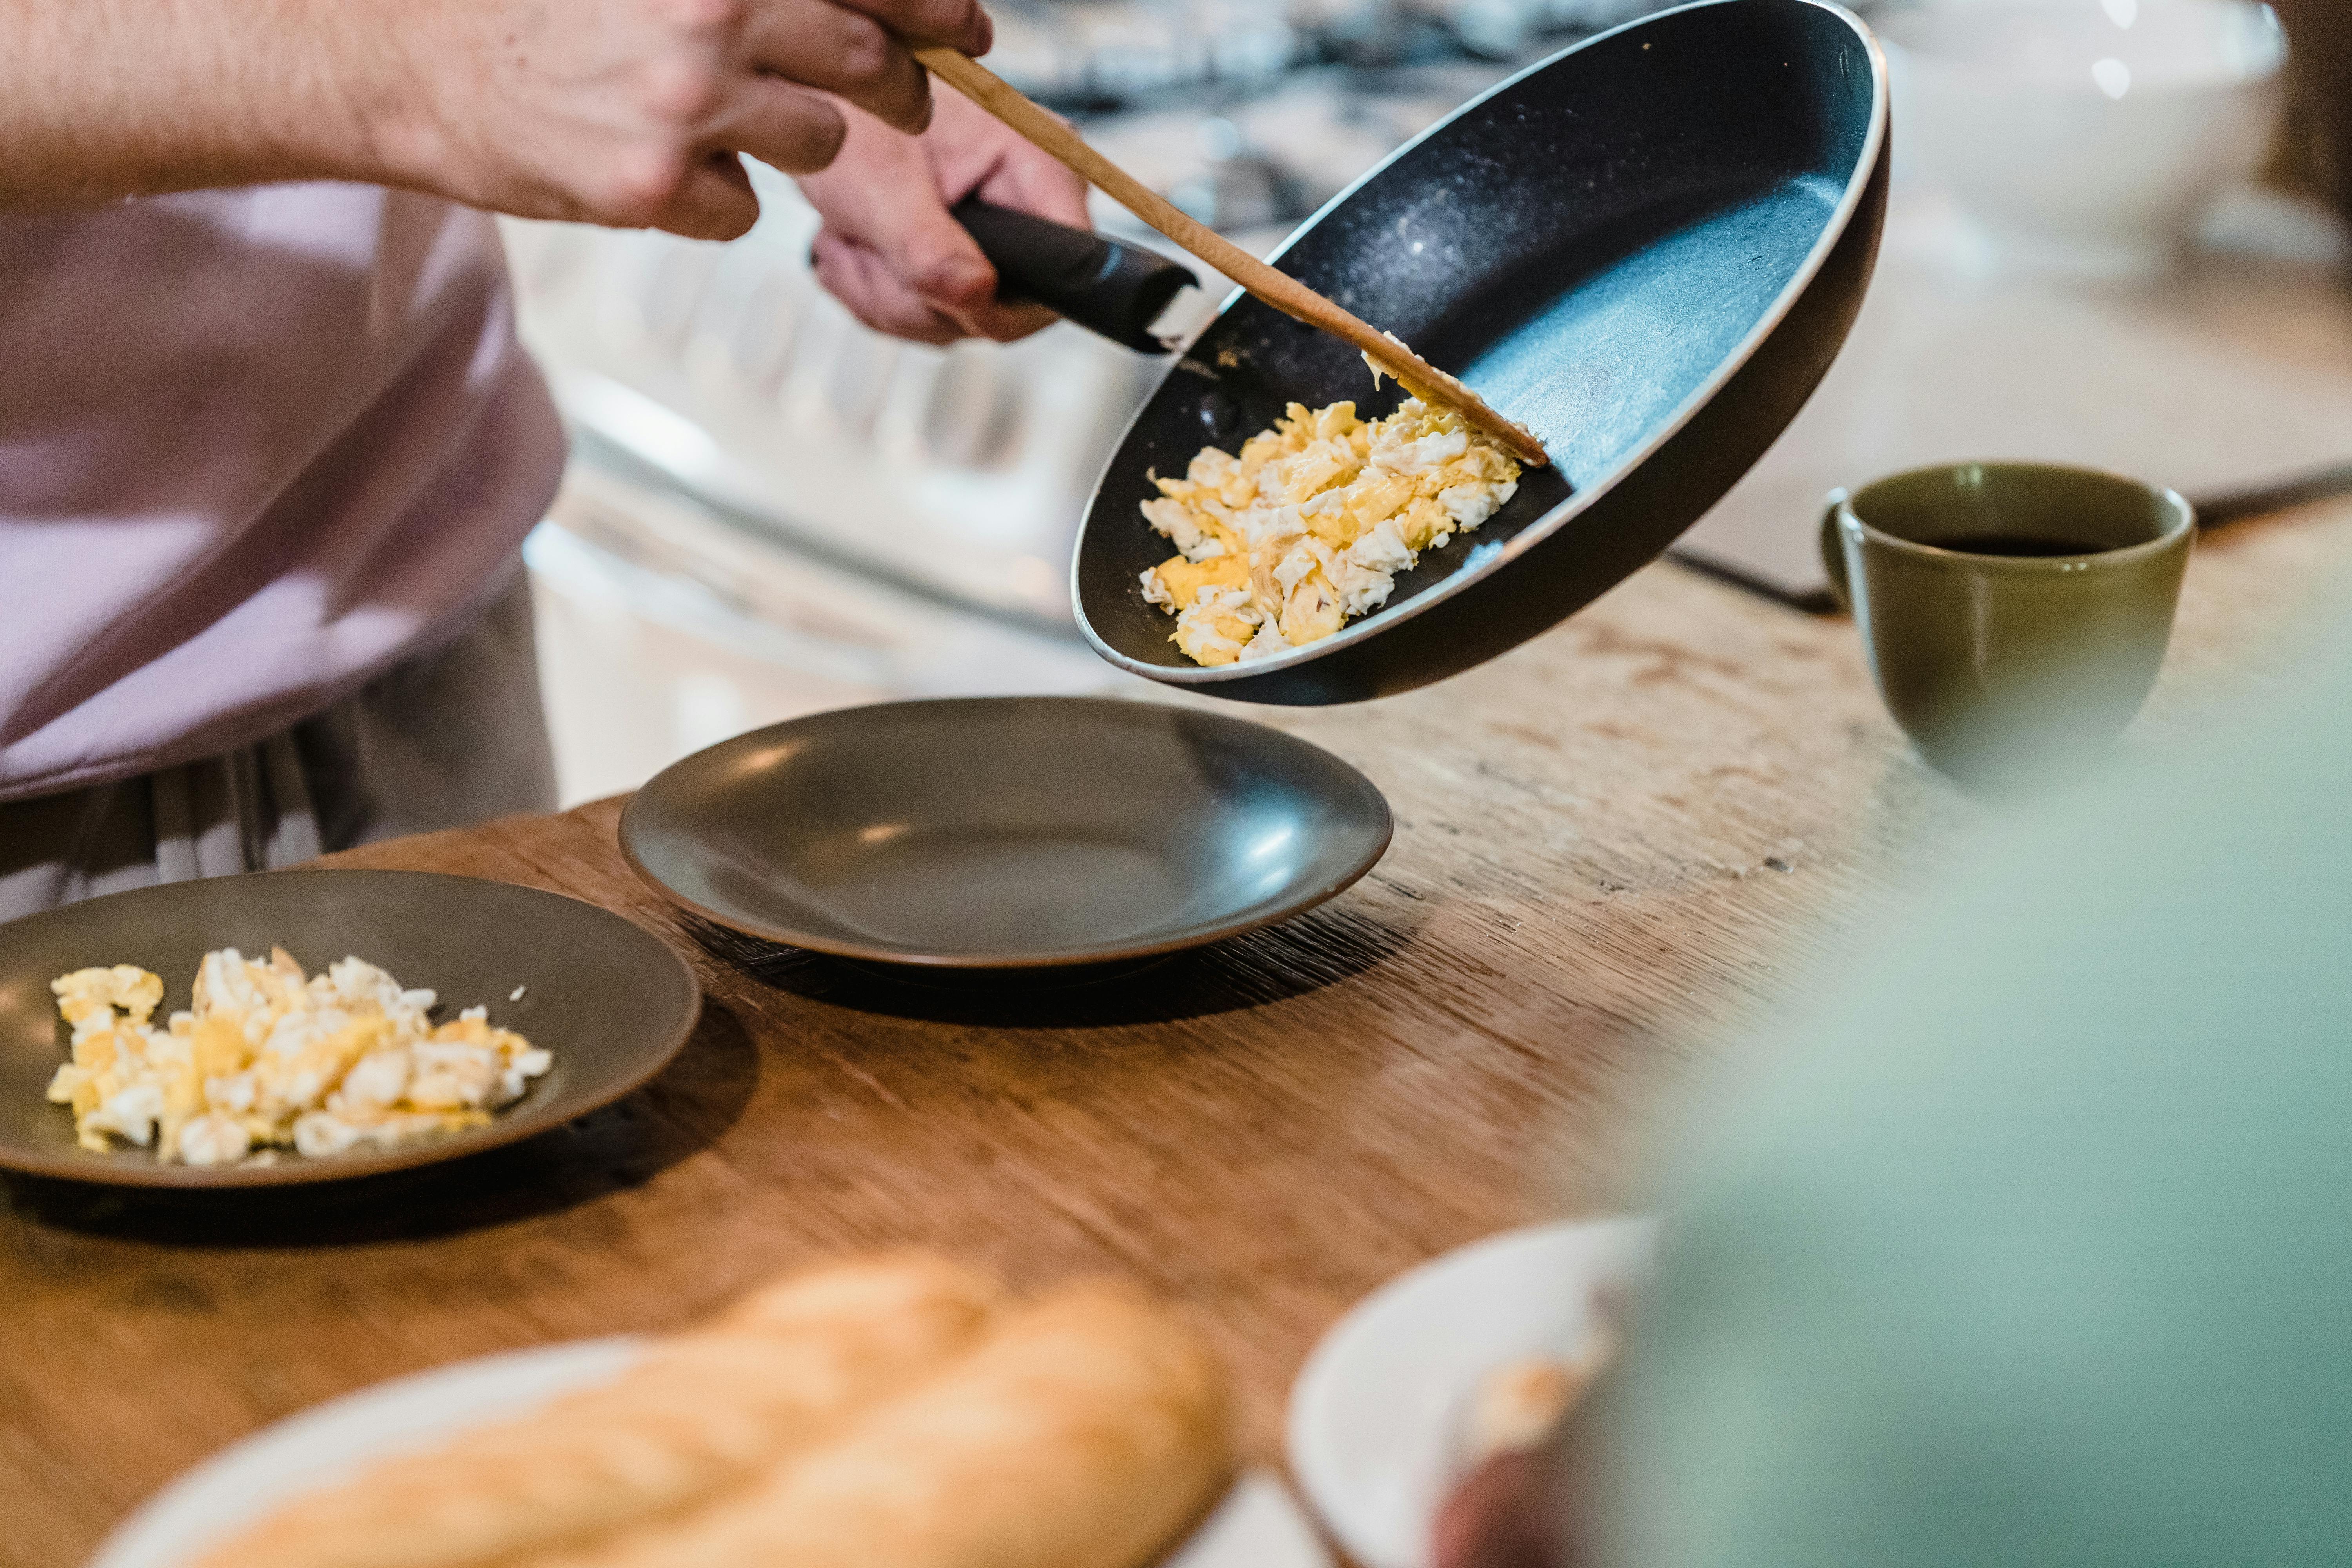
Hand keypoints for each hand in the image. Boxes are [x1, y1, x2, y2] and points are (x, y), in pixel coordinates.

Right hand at [375, 0, 993, 238]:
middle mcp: (712, 15)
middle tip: (904, 98)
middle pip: (871, 64)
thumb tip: (858, 8)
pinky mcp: (654, 184)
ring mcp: (685, 104)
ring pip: (818, 144)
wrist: (412, 60)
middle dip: (902, 89)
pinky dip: (717, 198)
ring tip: (723, 121)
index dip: (940, 8)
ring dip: (792, 141)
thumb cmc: (535, 9)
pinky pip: (743, 211)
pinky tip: (661, 167)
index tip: (971, 28)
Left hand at [796, 86, 1090, 344]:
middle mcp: (1029, 202)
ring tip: (855, 240)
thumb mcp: (881, 183)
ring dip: (892, 298)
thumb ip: (927, 244)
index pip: (1070, 265)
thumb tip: (975, 296)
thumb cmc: (850, 118)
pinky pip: (935, 316)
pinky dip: (884, 296)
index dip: (1009, 302)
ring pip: (962, 319)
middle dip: (924, 301)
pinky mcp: (966, 259)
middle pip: (1007, 308)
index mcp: (1036, 165)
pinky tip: (859, 249)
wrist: (814, 103)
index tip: (945, 294)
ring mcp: (999, 237)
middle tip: (870, 250)